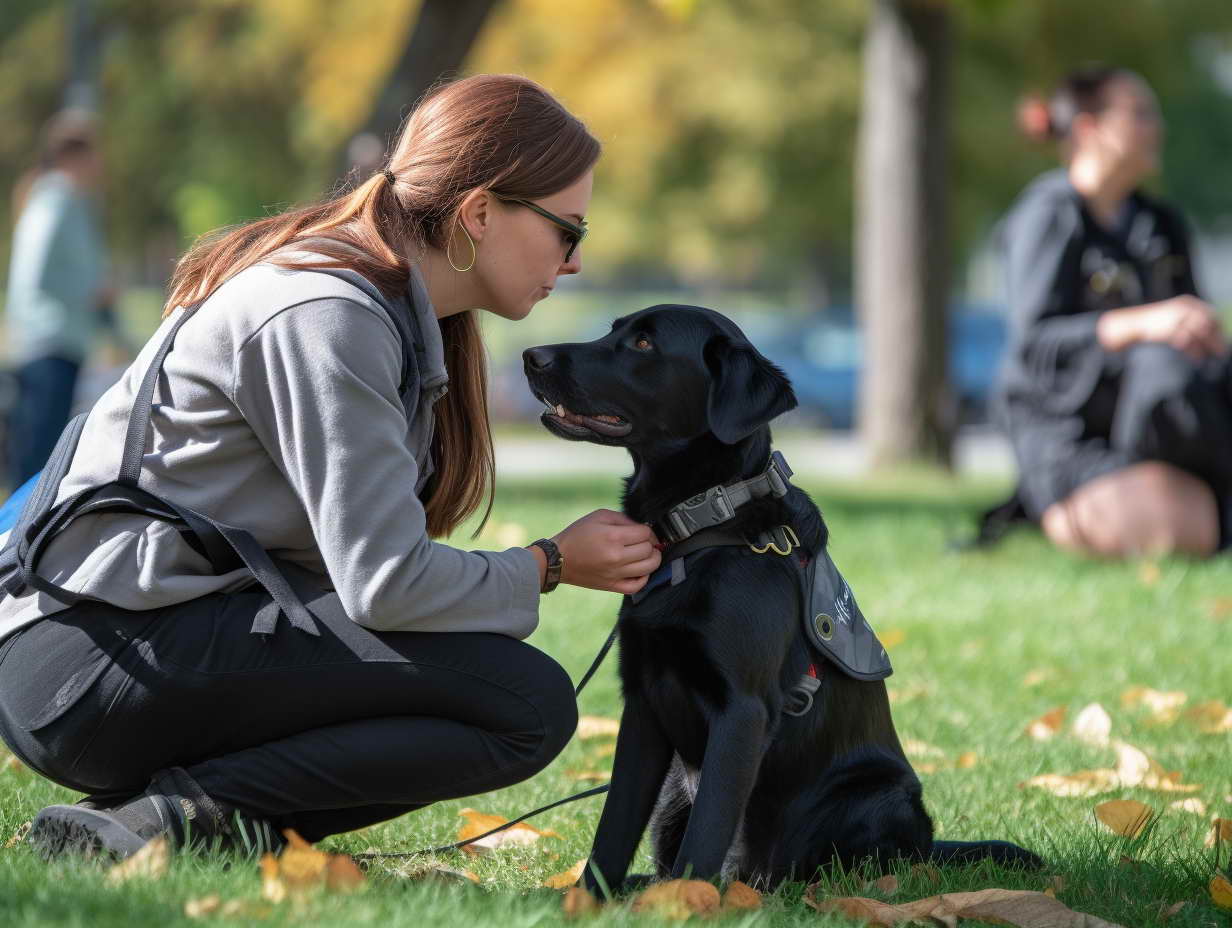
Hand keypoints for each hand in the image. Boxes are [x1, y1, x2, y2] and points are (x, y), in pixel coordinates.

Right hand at [551, 509, 660, 594]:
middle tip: (644, 541)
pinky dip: (645, 578)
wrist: (558, 559)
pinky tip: (641, 570)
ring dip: (653, 559)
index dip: (648, 530)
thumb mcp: (598, 516)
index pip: (645, 533)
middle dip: (650, 543)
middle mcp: (616, 557)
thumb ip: (623, 519)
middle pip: (649, 550)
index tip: (643, 531)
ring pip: (649, 568)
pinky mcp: (612, 586)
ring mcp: (615, 574)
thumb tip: (641, 528)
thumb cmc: (577, 535)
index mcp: (613, 537)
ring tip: (647, 554)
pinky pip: (638, 586)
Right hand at [1098, 296, 1226, 359]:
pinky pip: (1188, 342)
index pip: (1210, 314)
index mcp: (1187, 303)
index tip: (1221, 339)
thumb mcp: (1174, 316)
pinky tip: (1197, 359)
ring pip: (1201, 334)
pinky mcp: (1170, 330)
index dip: (1218, 328)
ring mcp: (1177, 319)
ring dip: (1209, 346)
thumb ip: (1190, 320)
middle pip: (1208, 324)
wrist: (1132, 324)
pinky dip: (1194, 351)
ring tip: (1213, 356)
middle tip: (1223, 352)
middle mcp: (1184, 309)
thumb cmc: (1154, 322)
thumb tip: (1208, 331)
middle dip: (1217, 339)